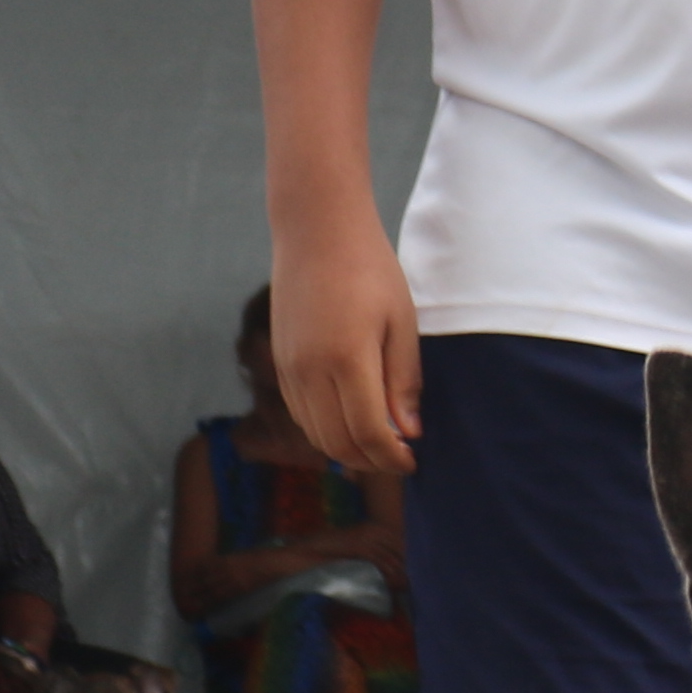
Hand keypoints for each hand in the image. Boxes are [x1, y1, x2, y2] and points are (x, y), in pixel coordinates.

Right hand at [276, 209, 425, 480]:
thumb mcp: (401, 321)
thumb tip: (407, 433)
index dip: (390, 457)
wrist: (316, 230)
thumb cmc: (370, 269)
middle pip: (336, 442)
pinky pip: (299, 412)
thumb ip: (403, 381)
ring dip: (345, 449)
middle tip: (398, 459)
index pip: (367, 433)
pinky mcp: (278, 360)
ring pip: (314, 432)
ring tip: (378, 445)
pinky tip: (349, 421)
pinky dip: (324, 428)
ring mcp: (288, 367)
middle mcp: (309, 370)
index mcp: (347, 358)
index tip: (412, 462)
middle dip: (369, 461)